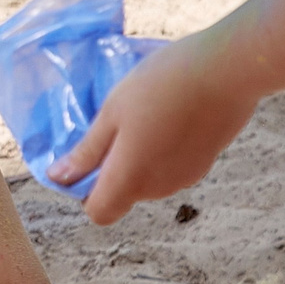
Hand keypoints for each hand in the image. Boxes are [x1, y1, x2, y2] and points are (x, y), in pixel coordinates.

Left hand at [46, 31, 259, 225]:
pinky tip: (168, 113)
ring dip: (138, 156)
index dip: (85, 191)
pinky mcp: (204, 164)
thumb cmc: (160, 86)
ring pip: (148, 178)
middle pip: (124, 193)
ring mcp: (185, 178)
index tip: (86, 157)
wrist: (226, 70)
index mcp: (131, 179)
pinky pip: (170, 166)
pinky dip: (163, 149)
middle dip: (113, 166)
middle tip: (114, 121)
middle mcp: (158, 189)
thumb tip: (58, 178)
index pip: (100, 212)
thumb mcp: (113, 112)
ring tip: (143, 111)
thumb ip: (87, 151)